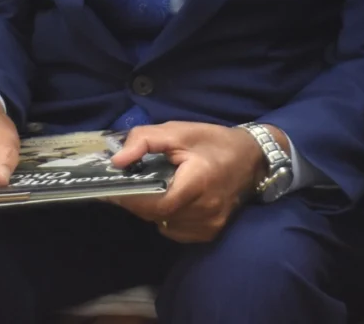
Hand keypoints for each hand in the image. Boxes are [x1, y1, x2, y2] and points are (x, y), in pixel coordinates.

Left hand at [109, 121, 266, 242]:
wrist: (252, 159)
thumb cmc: (213, 142)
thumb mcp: (178, 131)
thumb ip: (144, 141)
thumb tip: (117, 162)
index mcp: (198, 183)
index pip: (156, 203)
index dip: (131, 198)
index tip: (111, 188)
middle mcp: (205, 211)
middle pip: (157, 215)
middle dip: (138, 201)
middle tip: (127, 185)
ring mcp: (209, 226)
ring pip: (164, 225)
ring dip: (152, 210)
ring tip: (152, 189)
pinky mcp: (210, 233)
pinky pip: (176, 230)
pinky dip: (167, 217)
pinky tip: (171, 199)